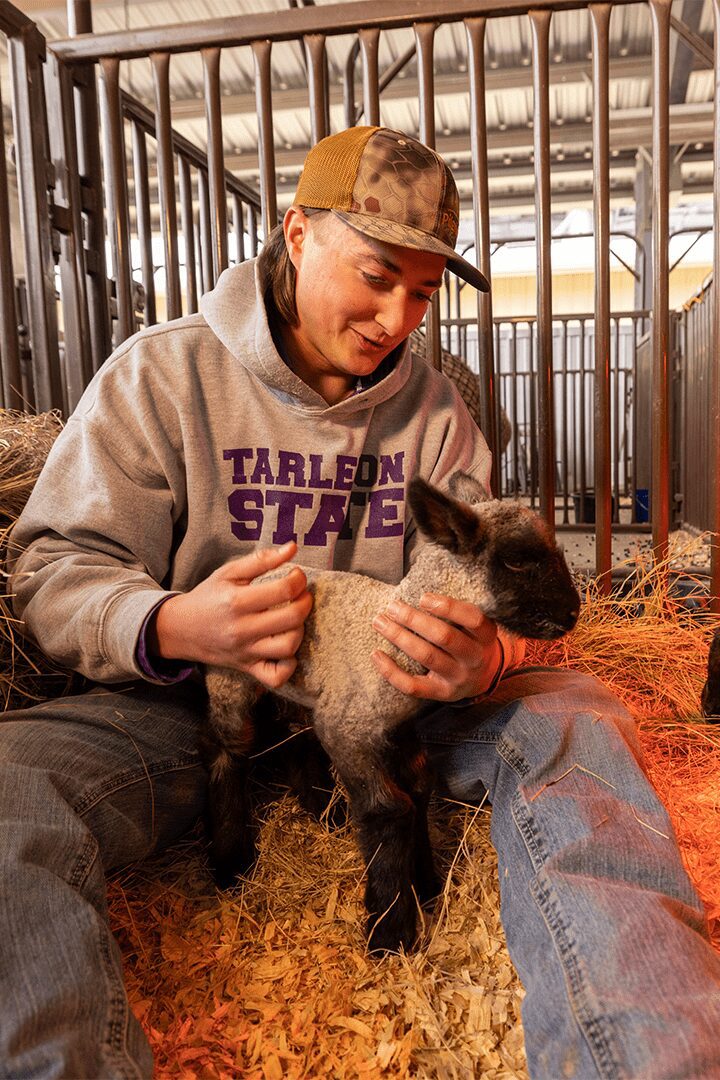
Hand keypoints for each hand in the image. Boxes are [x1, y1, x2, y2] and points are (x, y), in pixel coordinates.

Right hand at [147, 541, 312, 687]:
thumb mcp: (229, 573)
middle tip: (301, 595)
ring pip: (288, 647)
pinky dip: (288, 665)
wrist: (181, 629)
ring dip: (300, 630)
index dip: (298, 579)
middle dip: (305, 602)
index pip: (283, 590)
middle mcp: (242, 629)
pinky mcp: (247, 668)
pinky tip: (286, 648)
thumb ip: (261, 559)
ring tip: (294, 619)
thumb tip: (292, 547)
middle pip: (291, 618)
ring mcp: (246, 652)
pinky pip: (275, 677)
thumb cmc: (208, 597)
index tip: (296, 575)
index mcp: (236, 601)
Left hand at [370, 592, 501, 701]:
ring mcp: (458, 678)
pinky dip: (391, 671)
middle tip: (393, 606)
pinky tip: (377, 655)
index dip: (448, 607)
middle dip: (414, 619)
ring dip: (399, 637)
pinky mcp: (440, 693)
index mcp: (486, 636)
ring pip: (426, 656)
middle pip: (444, 636)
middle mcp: (474, 658)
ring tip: (380, 622)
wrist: (482, 677)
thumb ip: (456, 611)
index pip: (473, 619)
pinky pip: (413, 686)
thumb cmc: (470, 640)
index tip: (423, 597)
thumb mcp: (473, 625)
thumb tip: (418, 593)